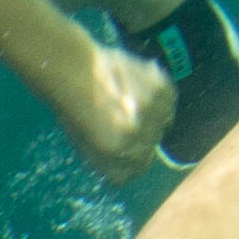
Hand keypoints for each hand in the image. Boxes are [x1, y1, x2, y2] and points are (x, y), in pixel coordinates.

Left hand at [60, 40, 173, 180]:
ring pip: (164, 123)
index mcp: (114, 153)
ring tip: (128, 99)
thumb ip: (111, 159)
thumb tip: (133, 168)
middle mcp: (134, 135)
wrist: (69, 68)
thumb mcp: (86, 144)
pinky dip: (157, 94)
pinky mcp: (160, 87)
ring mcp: (149, 110)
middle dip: (141, 137)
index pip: (137, 170)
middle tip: (124, 117)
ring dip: (151, 114)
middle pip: (151, 148)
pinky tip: (136, 86)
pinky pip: (169, 99)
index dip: (132, 159)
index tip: (126, 147)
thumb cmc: (71, 106)